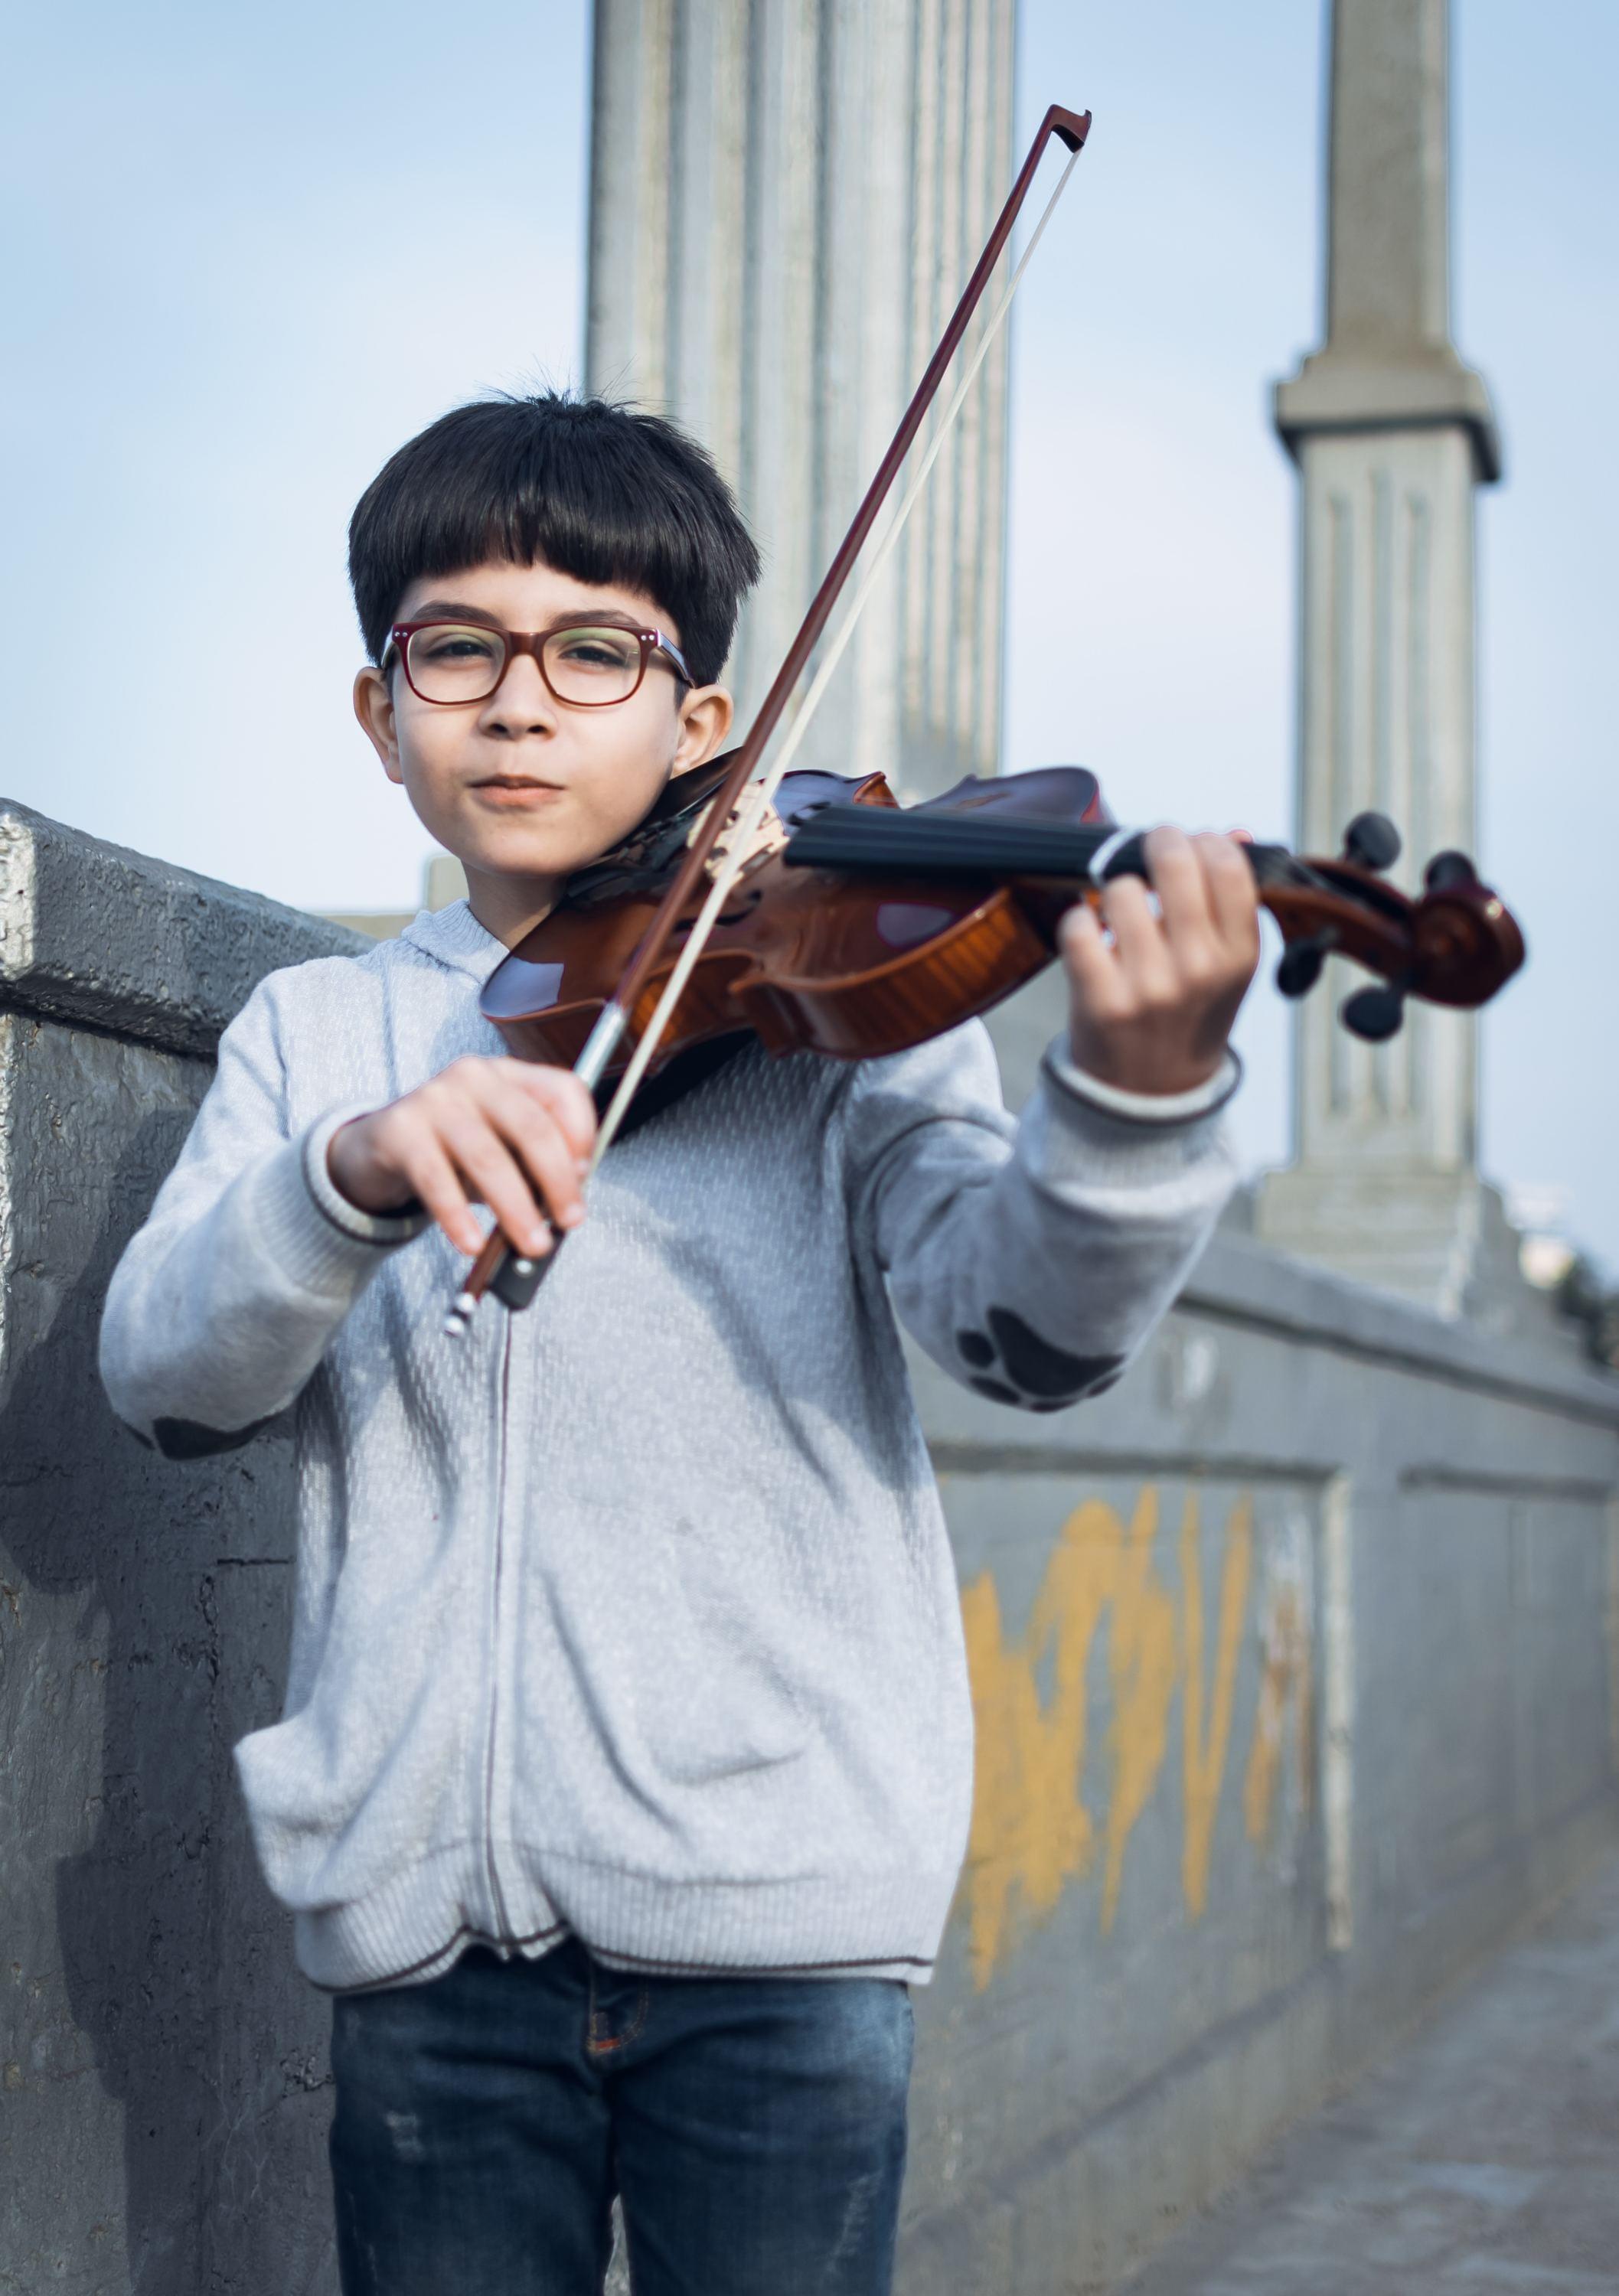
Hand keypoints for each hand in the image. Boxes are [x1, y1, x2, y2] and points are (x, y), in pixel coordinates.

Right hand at [327, 1056, 597, 1259]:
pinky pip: (436, 1180)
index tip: (585, 1175)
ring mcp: (435, 1099)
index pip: (564, 1090)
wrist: (382, 1145)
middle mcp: (475, 1077)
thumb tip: (564, 1209)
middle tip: (569, 1221)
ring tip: (531, 1244)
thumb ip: (534, 1167)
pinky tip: (472, 1243)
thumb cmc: (455, 1149)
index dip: (583, 1134)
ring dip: (516, 1209)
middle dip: (558, 1181)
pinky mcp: (401, 1129)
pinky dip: (459, 1218)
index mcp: (510, 1075)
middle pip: (533, 1127)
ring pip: (488, 1158)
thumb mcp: (502, 1148)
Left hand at [1060, 827, 1259, 1095]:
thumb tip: (1236, 831)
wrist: (1149, 1091)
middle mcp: (1200, 968)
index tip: (1191, 844)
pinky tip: (1092, 937)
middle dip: (1156, 843)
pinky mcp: (1101, 999)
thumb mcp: (1227, 964)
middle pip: (1174, 862)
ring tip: (1121, 915)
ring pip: (1120, 889)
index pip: (1228, 866)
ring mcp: (1150, 986)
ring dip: (1114, 892)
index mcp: (1240, 955)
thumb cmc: (1187, 1013)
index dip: (1204, 840)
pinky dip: (1078, 921)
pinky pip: (1078, 924)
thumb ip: (1233, 899)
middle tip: (1147, 850)